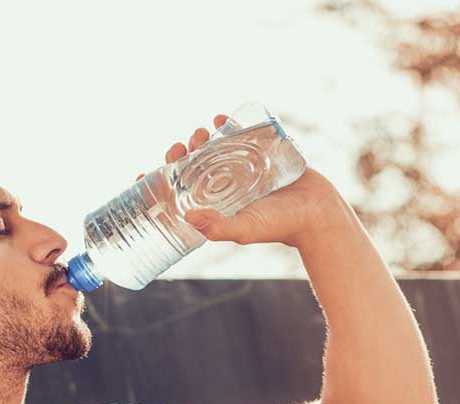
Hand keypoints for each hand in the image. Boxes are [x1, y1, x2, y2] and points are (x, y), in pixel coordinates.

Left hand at [145, 112, 339, 247]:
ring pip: (214, 147)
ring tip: (202, 132)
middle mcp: (227, 184)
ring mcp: (245, 167)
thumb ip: (220, 227)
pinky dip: (230, 123)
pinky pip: (243, 133)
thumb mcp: (246, 229)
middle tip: (181, 146)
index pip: (181, 191)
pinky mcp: (264, 153)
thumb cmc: (281, 226)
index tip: (142, 175)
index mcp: (217, 203)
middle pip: (194, 164)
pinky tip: (222, 118)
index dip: (159, 182)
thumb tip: (189, 217)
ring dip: (203, 137)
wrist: (318, 213)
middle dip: (182, 153)